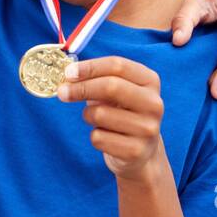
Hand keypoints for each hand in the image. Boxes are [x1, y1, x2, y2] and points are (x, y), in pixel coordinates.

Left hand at [57, 56, 168, 183]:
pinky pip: (98, 138)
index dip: (89, 67)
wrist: (140, 150)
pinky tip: (107, 137)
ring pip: (100, 114)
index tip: (68, 73)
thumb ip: (95, 79)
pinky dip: (94, 136)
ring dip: (88, 116)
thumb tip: (67, 76)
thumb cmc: (120, 111)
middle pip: (111, 86)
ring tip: (96, 119)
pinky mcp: (136, 151)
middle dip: (80, 88)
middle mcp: (154, 103)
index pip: (117, 65)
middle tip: (62, 92)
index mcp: (150, 81)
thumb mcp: (114, 90)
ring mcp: (148, 128)